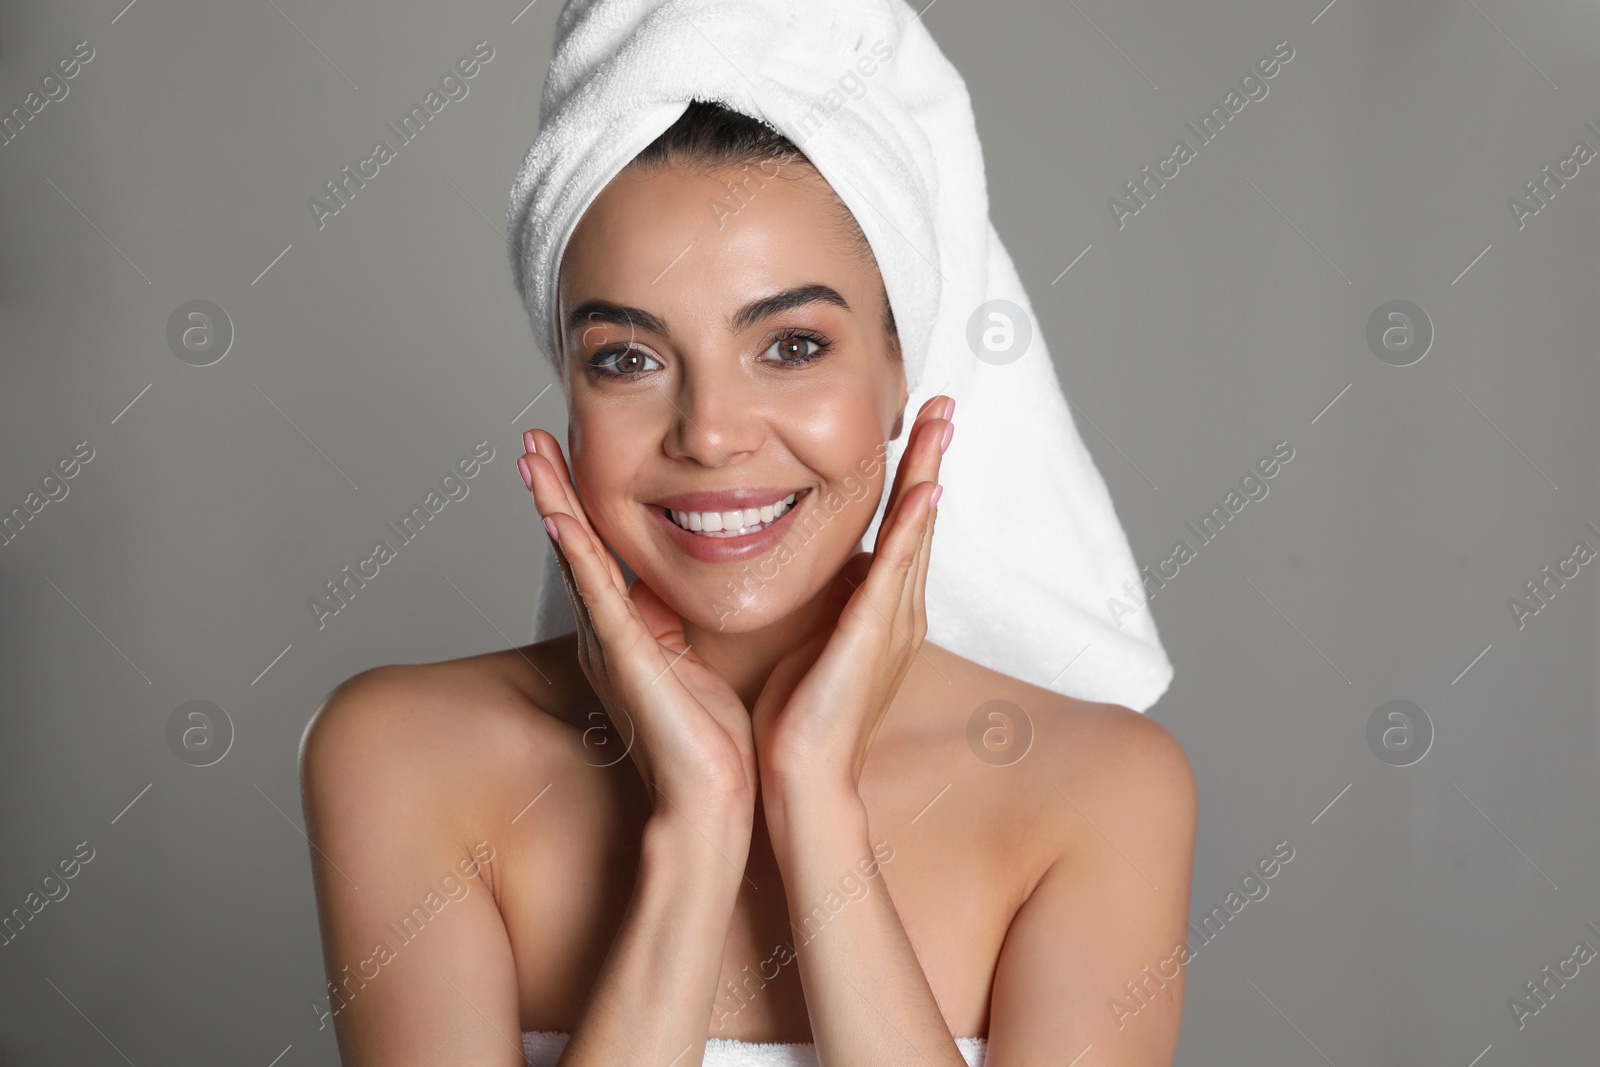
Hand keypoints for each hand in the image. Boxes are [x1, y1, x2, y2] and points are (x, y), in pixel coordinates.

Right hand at [519, 429, 758, 825]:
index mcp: (629, 632)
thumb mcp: (699, 663)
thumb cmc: (712, 742)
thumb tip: (701, 587)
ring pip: (576, 560)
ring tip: (532, 457)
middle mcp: (610, 634)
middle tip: (532, 440)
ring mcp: (612, 644)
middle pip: (574, 546)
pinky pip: (597, 596)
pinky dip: (577, 555)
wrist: (712, 798)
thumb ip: (686, 626)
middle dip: (553, 490)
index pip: (600, 553)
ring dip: (553, 505)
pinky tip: (560, 518)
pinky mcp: (625, 658)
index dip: (581, 504)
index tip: (567, 455)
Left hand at [748, 395, 951, 801]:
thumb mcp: (809, 637)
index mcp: (880, 608)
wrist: (800, 776)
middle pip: (920, 517)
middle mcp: (897, 609)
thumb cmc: (796, 717)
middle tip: (946, 402)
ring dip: (929, 471)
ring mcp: (892, 621)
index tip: (914, 427)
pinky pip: (898, 569)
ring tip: (943, 422)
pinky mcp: (874, 635)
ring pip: (917, 530)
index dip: (909, 475)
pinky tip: (926, 488)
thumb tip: (820, 564)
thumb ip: (821, 599)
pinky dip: (914, 527)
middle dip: (932, 456)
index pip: (900, 527)